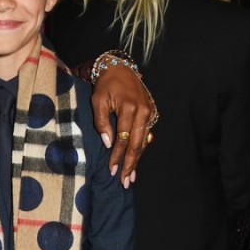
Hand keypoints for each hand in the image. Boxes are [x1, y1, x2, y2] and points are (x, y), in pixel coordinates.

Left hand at [90, 62, 156, 185]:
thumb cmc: (105, 85)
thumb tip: (108, 144)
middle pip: (137, 144)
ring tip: (131, 177)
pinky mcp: (151, 112)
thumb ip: (102, 122)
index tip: (112, 170)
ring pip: (143, 142)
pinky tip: (136, 160)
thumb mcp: (97, 101)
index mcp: (129, 108)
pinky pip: (146, 134)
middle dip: (130, 164)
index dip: (117, 156)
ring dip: (137, 160)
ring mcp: (149, 112)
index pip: (123, 139)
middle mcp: (143, 111)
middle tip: (125, 182)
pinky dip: (141, 149)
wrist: (120, 68)